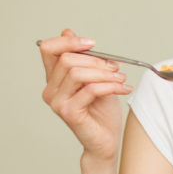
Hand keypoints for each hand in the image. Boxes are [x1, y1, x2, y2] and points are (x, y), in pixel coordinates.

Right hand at [38, 29, 132, 159]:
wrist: (107, 141)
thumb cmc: (101, 112)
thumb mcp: (96, 78)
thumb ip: (83, 58)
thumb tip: (67, 32)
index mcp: (54, 79)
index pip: (48, 49)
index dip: (69, 42)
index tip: (92, 44)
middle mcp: (51, 90)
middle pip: (67, 60)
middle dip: (96, 60)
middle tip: (115, 67)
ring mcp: (58, 102)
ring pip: (78, 73)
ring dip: (105, 73)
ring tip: (121, 79)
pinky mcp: (69, 113)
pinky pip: (90, 90)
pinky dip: (110, 86)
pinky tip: (124, 89)